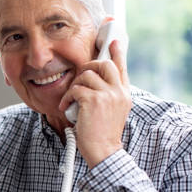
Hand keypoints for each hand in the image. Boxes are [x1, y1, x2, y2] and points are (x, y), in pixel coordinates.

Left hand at [59, 40, 131, 167]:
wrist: (103, 151)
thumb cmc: (102, 133)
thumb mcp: (110, 111)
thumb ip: (107, 94)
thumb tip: (92, 80)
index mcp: (124, 94)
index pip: (121, 67)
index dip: (117, 52)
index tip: (114, 40)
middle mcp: (119, 91)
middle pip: (104, 63)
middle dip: (87, 67)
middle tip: (79, 79)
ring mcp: (108, 94)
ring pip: (87, 74)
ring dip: (74, 86)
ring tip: (72, 100)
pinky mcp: (94, 100)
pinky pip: (75, 88)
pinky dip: (67, 98)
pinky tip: (66, 108)